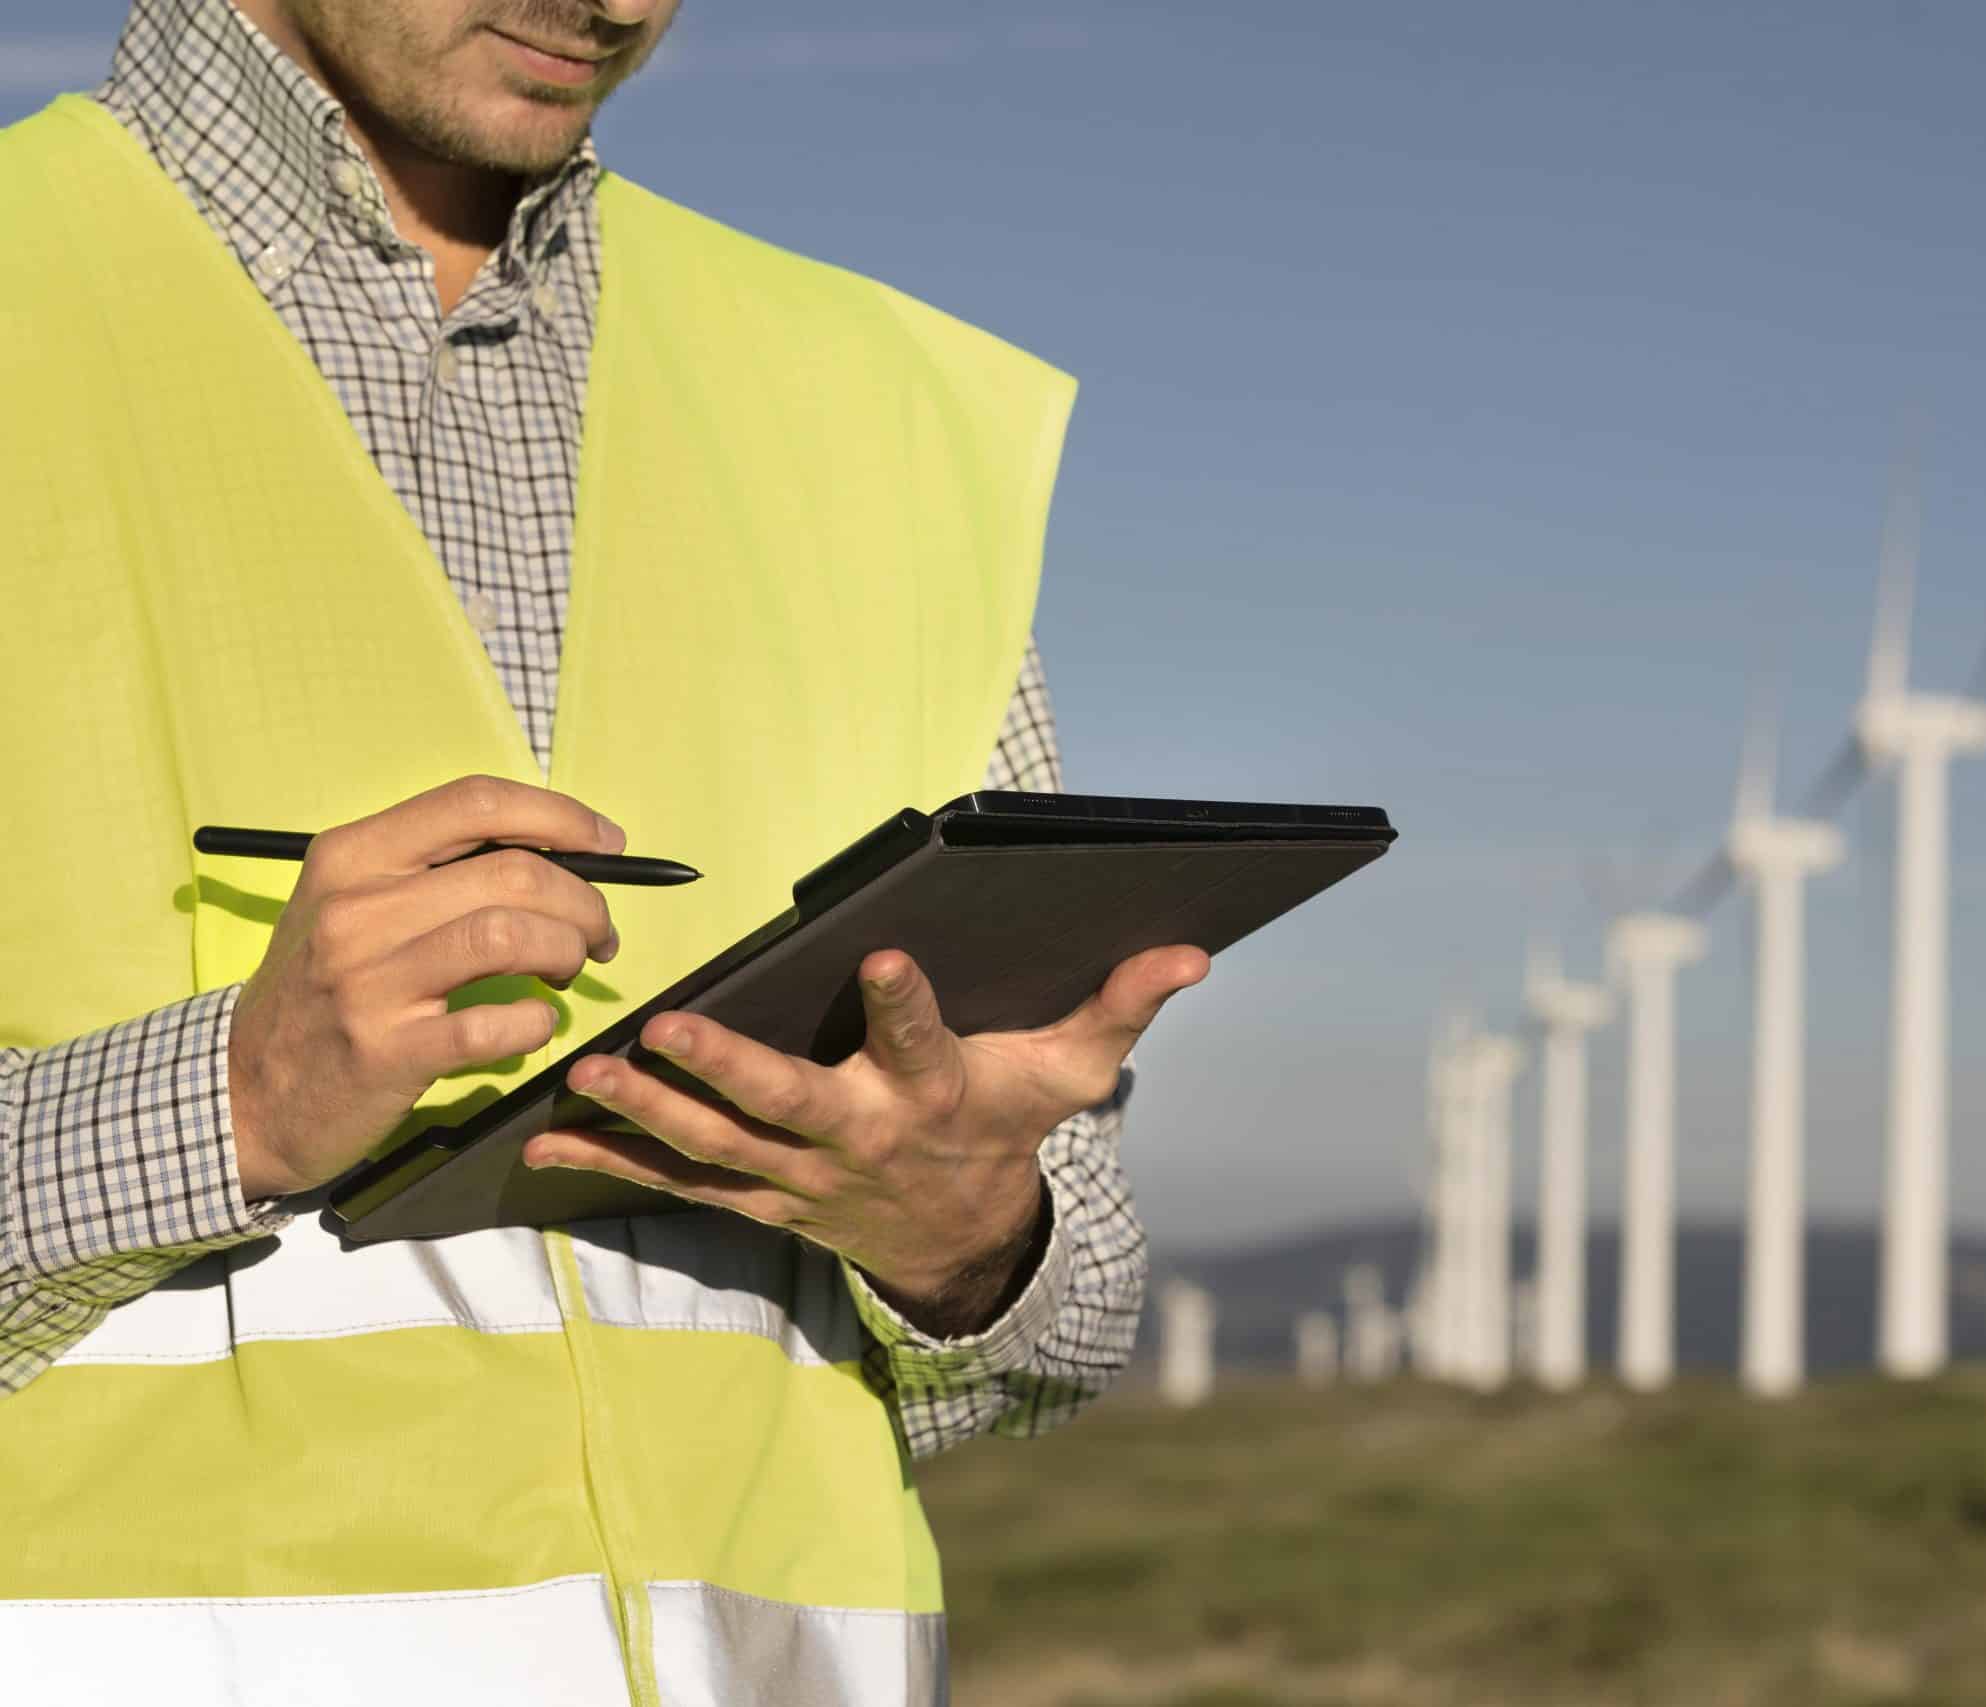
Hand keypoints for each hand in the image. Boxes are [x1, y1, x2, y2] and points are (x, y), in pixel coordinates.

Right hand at [228, 775, 625, 1200]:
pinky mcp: (387, 1051)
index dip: (560, 817)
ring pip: (512, 935)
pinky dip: (538, 1022)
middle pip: (513, 872)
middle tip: (597, 933)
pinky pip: (498, 1022)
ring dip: (567, 951)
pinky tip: (533, 1024)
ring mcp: (368, 980)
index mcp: (351, 855)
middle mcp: (356, 909)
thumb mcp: (353, 908)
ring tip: (567, 969)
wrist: (244, 1093)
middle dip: (584, 900)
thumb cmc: (320, 991)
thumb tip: (562, 854)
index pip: (476, 802)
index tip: (607, 845)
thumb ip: (438, 872)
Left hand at [524, 942, 1207, 1329]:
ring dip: (646, 1116)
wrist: (965, 1242)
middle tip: (665, 1032)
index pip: (923, 1043)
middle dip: (726, 1071)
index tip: (889, 955)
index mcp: (937, 1094)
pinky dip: (612, 1167)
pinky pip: (679, 1186)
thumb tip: (1193, 950)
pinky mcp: (760, 1199)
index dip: (910, 1005)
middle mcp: (863, 1139)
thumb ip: (1123, 1005)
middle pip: (789, 1105)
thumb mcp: (1074, 1072)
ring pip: (717, 1149)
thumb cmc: (1012, 1128)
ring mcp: (803, 1178)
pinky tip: (544, 1145)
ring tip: (583, 1076)